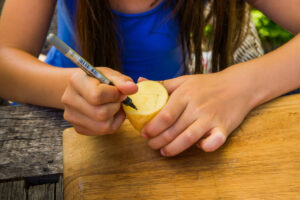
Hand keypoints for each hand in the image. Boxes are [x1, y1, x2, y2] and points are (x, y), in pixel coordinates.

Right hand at [62, 67, 137, 135]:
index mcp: (76, 81)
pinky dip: (111, 123)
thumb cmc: (98, 80)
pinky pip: (102, 132)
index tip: (119, 91)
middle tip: (117, 100)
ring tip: (113, 106)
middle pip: (100, 114)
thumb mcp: (110, 75)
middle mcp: (69, 99)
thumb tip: (133, 89)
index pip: (97, 95)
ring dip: (114, 116)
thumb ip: (122, 81)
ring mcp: (71, 116)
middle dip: (115, 107)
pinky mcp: (78, 128)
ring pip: (103, 126)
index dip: (114, 94)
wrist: (83, 88)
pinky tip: (109, 114)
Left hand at [141, 68, 256, 155]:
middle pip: (173, 130)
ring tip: (164, 152)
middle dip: (158, 141)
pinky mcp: (224, 127)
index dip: (152, 128)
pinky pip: (213, 142)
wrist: (239, 85)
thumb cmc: (207, 84)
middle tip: (151, 145)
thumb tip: (140, 82)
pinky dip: (205, 147)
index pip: (164, 116)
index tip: (144, 134)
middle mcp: (197, 107)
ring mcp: (211, 118)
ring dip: (173, 149)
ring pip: (188, 138)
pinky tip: (197, 148)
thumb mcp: (184, 80)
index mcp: (185, 95)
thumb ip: (162, 84)